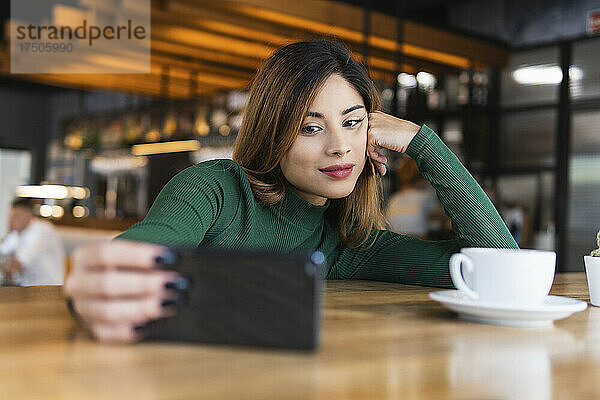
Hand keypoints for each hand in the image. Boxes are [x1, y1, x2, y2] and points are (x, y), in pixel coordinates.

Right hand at [63, 240, 186, 342]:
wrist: (106, 282)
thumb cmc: (127, 263)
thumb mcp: (132, 252)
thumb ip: (148, 254)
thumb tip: (174, 260)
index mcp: (83, 257)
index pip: (105, 253)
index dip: (138, 255)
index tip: (169, 257)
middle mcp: (77, 283)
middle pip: (107, 284)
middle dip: (145, 284)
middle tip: (176, 283)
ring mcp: (83, 309)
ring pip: (109, 312)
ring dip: (144, 307)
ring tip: (173, 302)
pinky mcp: (93, 329)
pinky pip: (110, 333)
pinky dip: (133, 329)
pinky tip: (156, 321)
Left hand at [366, 111, 420, 175]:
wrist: (412, 137)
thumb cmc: (403, 135)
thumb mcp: (386, 133)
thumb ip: (376, 138)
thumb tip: (368, 149)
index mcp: (375, 116)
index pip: (367, 134)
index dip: (373, 147)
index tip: (379, 155)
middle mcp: (371, 118)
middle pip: (366, 140)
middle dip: (373, 153)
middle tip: (381, 162)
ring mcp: (371, 125)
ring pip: (367, 146)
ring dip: (375, 157)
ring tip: (383, 162)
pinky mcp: (372, 133)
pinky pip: (369, 150)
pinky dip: (376, 157)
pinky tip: (384, 159)